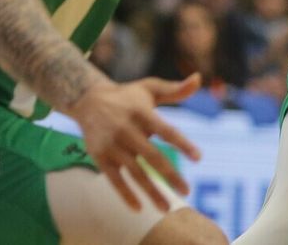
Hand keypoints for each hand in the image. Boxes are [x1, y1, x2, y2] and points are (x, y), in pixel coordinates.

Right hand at [70, 76, 201, 213]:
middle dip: (170, 176)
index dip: (182, 144)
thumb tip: (198, 78)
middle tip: (187, 192)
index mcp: (142, 114)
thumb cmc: (128, 96)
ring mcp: (113, 145)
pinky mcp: (100, 157)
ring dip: (151, 192)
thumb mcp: (151, 88)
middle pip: (152, 157)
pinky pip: (114, 179)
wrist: (88, 101)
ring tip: (166, 209)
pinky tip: (139, 208)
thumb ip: (175, 89)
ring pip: (135, 172)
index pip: (167, 131)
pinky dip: (125, 194)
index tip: (198, 158)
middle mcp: (127, 130)